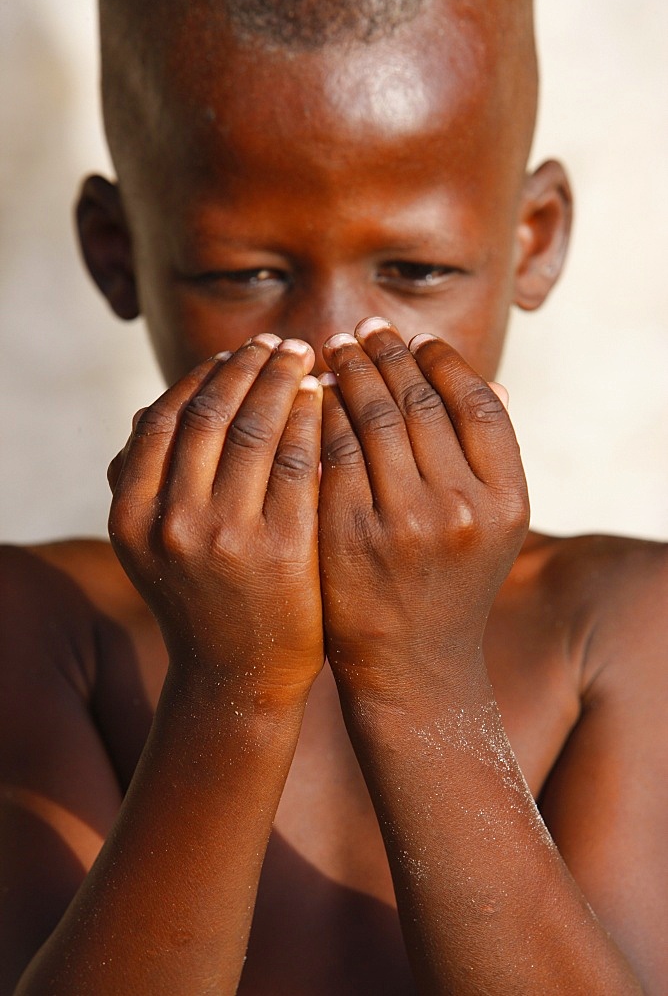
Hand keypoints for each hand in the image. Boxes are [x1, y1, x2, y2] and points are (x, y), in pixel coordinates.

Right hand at [108, 335, 323, 705]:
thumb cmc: (201, 598)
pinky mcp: (281, 549)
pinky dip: (312, 420)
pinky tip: (325, 400)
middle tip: (282, 342)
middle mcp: (170, 520)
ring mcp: (226, 535)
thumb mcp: (152, 544)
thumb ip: (146, 480)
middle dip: (251, 366)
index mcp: (130, 512)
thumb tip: (144, 411)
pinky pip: (299, 461)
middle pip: (213, 413)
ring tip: (306, 359)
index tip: (238, 351)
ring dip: (283, 382)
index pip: (166, 416)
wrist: (238, 675)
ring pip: (257, 429)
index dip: (206, 376)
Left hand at [318, 318, 528, 698]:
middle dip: (386, 354)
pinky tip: (307, 396)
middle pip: (421, 401)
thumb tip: (498, 382)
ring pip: (373, 417)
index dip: (442, 360)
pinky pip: (331, 450)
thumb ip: (493, 459)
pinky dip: (318, 414)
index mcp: (506, 500)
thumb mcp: (490, 529)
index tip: (414, 336)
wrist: (410, 667)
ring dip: (348, 373)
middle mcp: (462, 508)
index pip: (476, 401)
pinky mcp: (349, 534)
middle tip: (362, 328)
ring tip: (331, 350)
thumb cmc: (450, 587)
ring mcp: (405, 522)